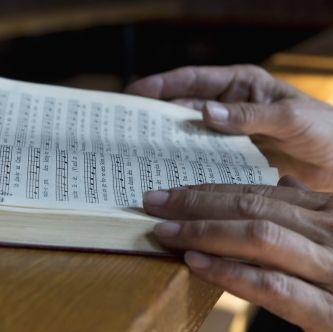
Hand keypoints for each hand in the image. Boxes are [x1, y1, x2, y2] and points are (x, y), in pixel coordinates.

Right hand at [125, 64, 332, 190]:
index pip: (193, 80)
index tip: (133, 92)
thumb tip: (204, 113)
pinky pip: (204, 158)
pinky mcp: (233, 158)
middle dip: (155, 114)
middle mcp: (229, 107)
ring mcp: (229, 134)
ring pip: (189, 134)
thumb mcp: (291, 117)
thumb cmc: (325, 130)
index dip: (161, 84)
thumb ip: (249, 115)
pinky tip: (170, 172)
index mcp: (241, 85)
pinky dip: (186, 163)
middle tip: (125, 125)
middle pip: (183, 107)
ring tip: (139, 150)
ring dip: (167, 141)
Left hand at [142, 176, 332, 331]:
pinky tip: (198, 265)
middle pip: (250, 208)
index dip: (207, 191)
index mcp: (327, 210)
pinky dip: (234, 274)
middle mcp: (329, 230)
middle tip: (153, 203)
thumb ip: (313, 206)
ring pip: (260, 237)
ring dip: (204, 232)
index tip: (169, 191)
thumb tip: (283, 181)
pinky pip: (278, 288)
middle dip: (195, 204)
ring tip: (164, 231)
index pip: (255, 192)